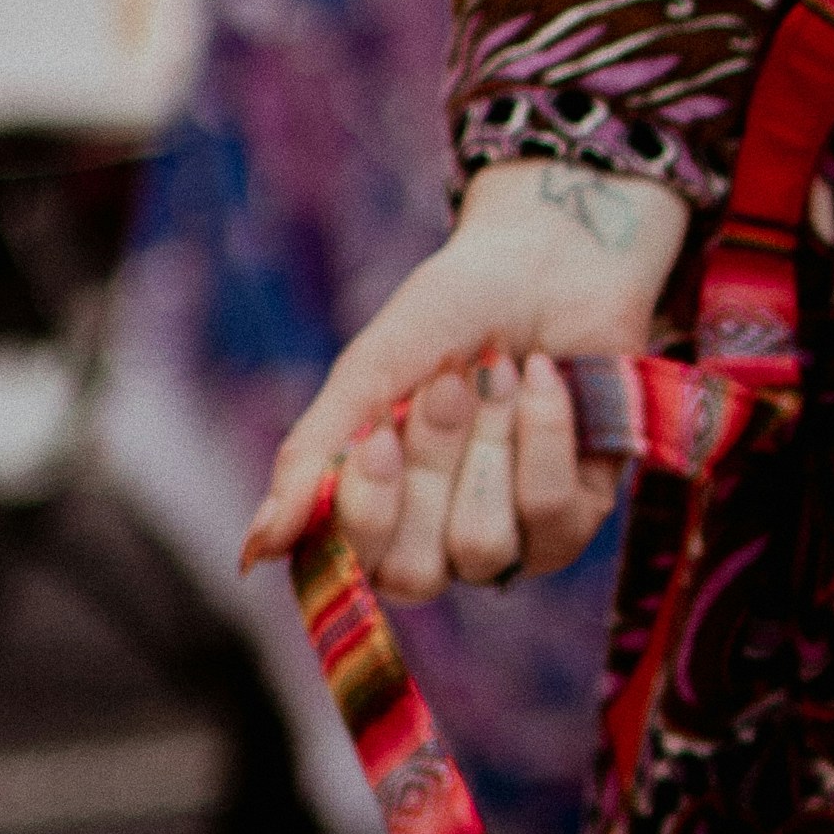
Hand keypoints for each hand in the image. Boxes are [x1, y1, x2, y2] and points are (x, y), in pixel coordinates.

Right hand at [246, 160, 690, 600]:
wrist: (543, 262)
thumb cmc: (446, 319)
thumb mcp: (367, 377)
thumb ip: (313, 460)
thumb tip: (255, 549)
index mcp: (381, 513)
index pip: (359, 569)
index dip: (368, 511)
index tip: (379, 432)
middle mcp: (442, 544)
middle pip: (416, 571)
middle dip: (429, 466)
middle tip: (447, 383)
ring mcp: (513, 541)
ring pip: (483, 545)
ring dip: (486, 443)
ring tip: (497, 373)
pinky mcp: (577, 519)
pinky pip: (551, 510)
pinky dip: (541, 430)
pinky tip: (543, 377)